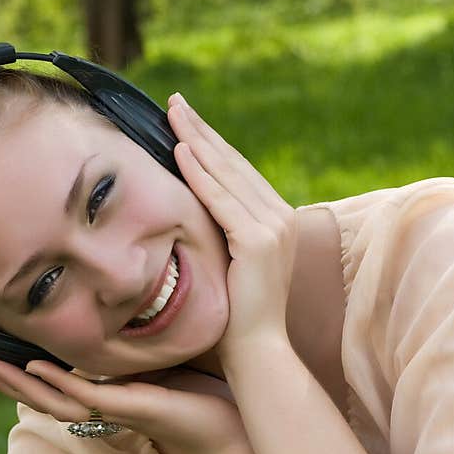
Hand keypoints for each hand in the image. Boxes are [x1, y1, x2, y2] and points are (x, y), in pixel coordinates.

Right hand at [0, 357, 249, 453]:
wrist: (236, 431)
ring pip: (51, 399)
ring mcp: (112, 410)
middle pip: (37, 395)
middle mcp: (101, 406)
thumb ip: (140, 348)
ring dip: (16, 383)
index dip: (16, 372)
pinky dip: (57, 382)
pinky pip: (84, 396)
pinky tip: (33, 369)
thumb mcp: (164, 364)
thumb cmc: (206, 398)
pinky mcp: (131, 409)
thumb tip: (131, 316)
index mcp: (104, 396)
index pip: (49, 385)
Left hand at [166, 93, 297, 366]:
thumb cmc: (237, 317)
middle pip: (233, 163)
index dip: (211, 143)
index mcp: (276, 220)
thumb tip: (194, 210)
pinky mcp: (258, 241)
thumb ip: (223, 234)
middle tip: (175, 102)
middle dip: (202, 131)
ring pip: (227, 175)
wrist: (257, 351)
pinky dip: (199, 173)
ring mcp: (273, 227)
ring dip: (197, 141)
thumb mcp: (231, 264)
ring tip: (172, 115)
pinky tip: (179, 152)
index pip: (238, 172)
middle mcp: (280, 217)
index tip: (185, 119)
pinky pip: (221, 199)